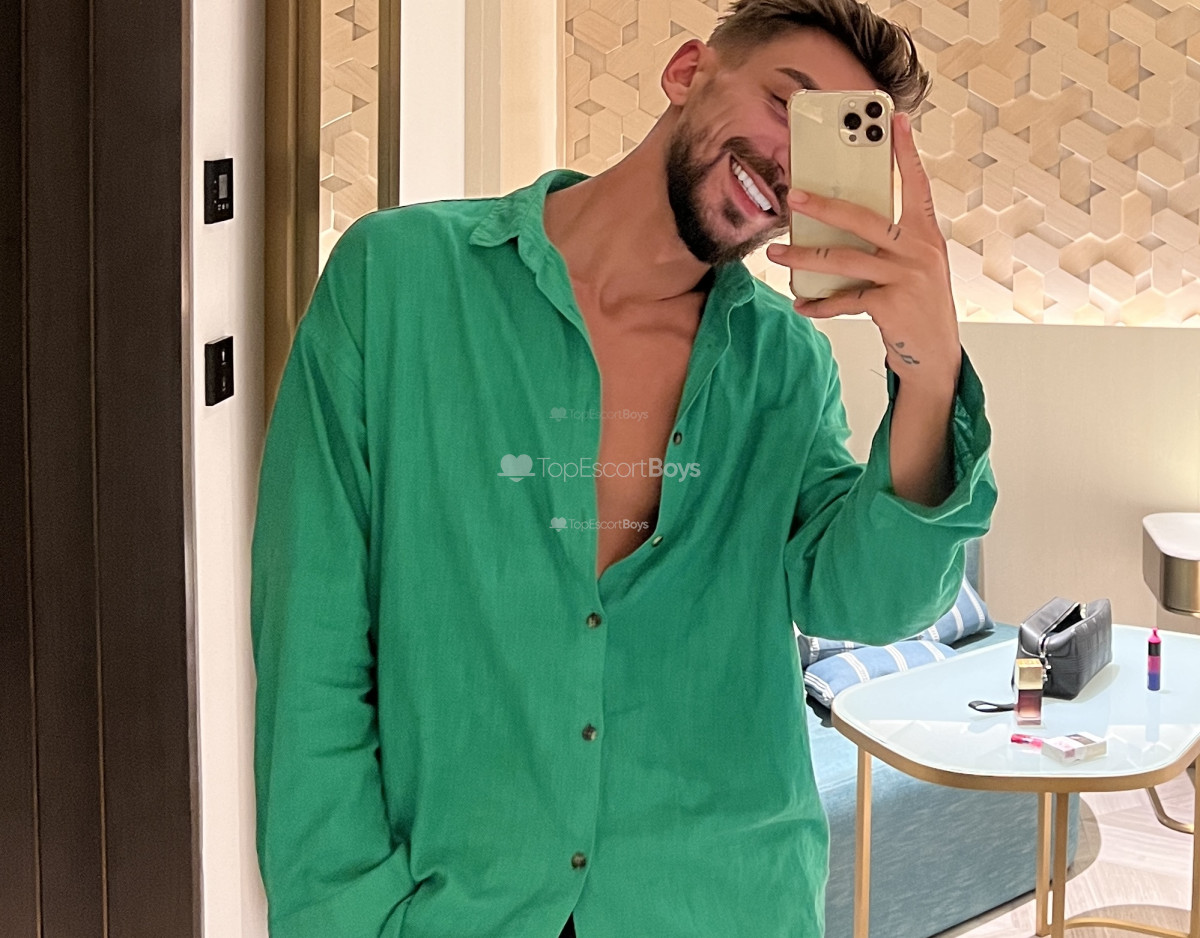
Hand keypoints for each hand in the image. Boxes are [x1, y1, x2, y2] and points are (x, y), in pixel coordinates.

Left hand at [765, 111, 960, 392]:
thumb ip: (886, 244)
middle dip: (824, 205)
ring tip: (777, 253)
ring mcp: (906, 277)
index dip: (907, 152)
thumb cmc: (918, 305)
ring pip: (844, 259)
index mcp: (925, 234)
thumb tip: (837, 226)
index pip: (917, 185)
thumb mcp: (912, 267)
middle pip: (864, 219)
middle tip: (793, 195)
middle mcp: (919, 250)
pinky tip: (802, 303)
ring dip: (804, 256)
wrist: (935, 355)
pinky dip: (819, 303)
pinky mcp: (891, 304)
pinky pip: (845, 299)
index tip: (895, 119)